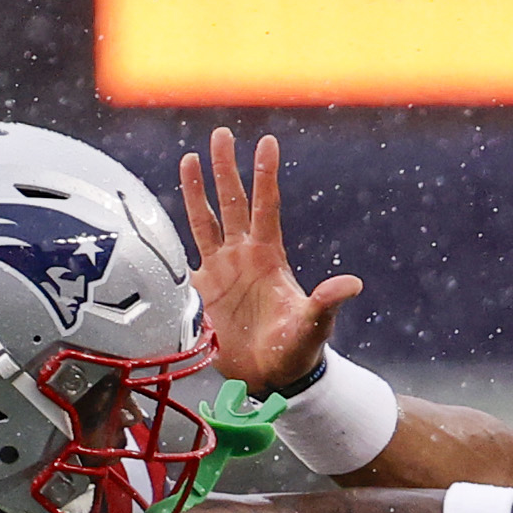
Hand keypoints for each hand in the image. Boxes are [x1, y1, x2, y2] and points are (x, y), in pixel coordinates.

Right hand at [178, 127, 361, 392]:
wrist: (270, 378)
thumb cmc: (296, 351)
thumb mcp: (314, 325)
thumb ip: (327, 303)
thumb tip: (352, 284)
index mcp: (269, 257)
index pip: (266, 207)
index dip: (265, 175)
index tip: (267, 142)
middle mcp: (243, 256)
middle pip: (233, 202)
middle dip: (227, 169)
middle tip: (222, 134)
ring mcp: (221, 270)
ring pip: (205, 220)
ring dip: (198, 190)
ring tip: (192, 156)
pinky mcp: (201, 291)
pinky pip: (182, 257)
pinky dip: (171, 236)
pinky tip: (160, 213)